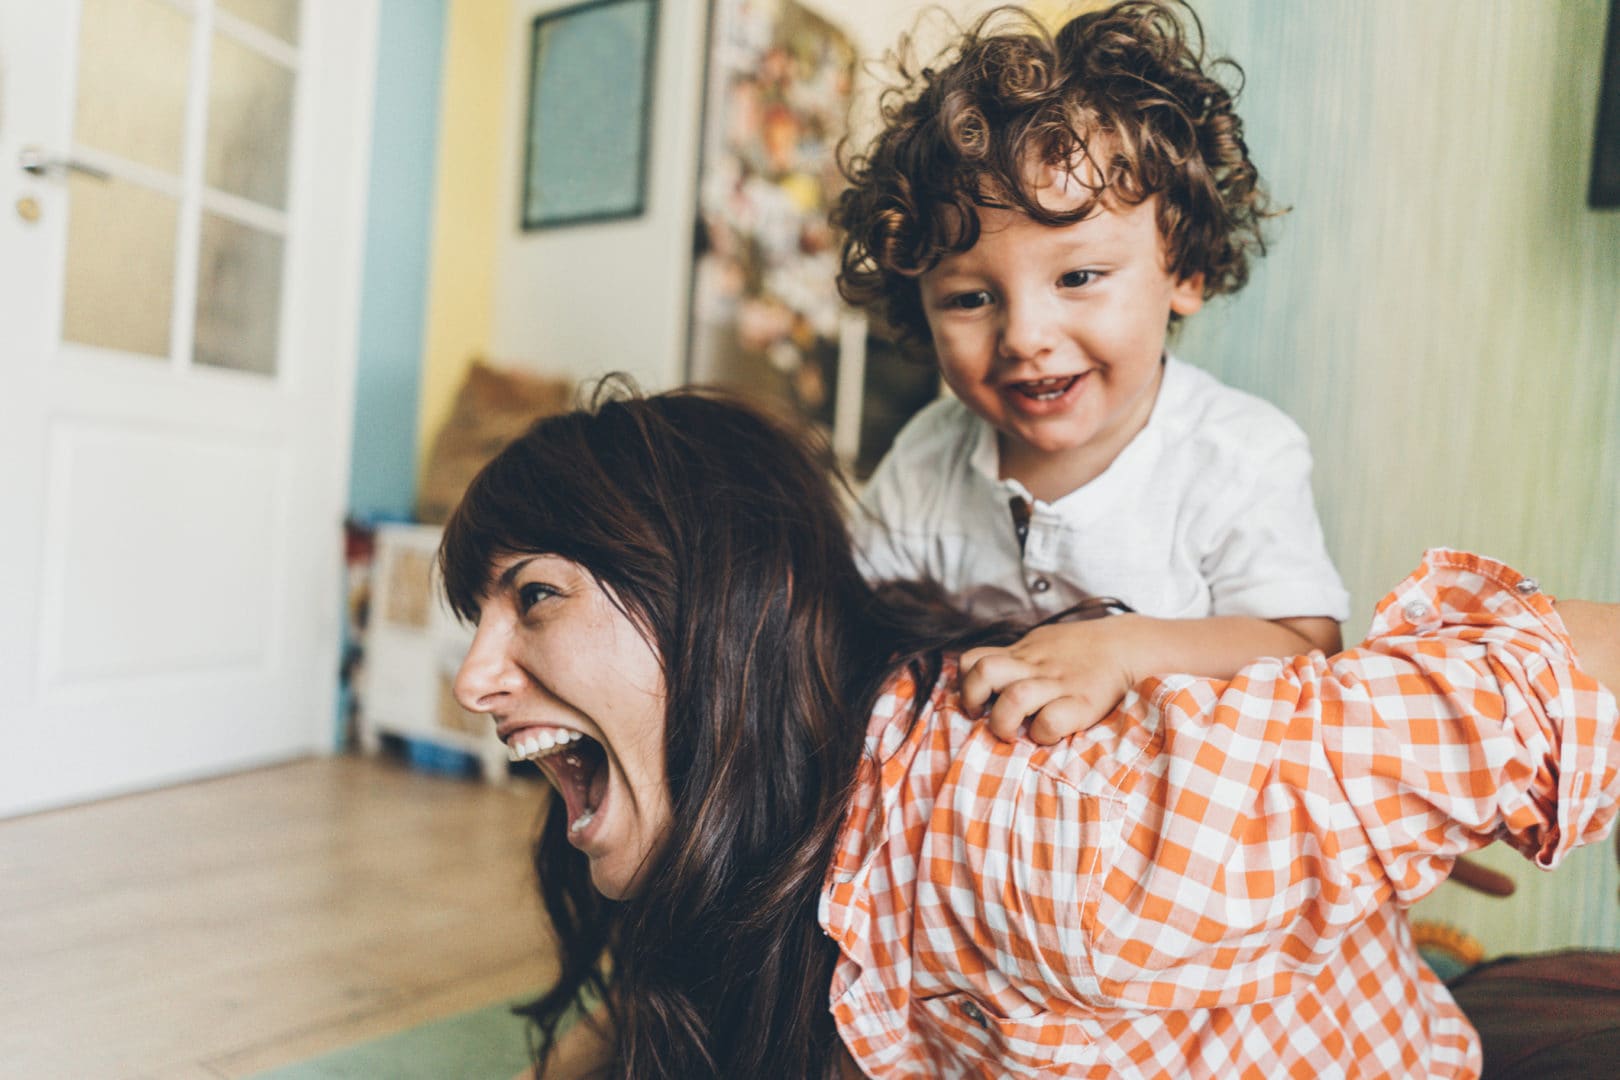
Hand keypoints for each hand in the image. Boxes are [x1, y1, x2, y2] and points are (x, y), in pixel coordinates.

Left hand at [958, 617, 1141, 743]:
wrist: (1130, 646)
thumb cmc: (1082, 650)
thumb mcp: (1043, 643)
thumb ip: (1018, 658)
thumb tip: (989, 678)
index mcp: (1022, 653)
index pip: (973, 659)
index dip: (965, 682)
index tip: (976, 699)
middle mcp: (1034, 666)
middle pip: (983, 672)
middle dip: (973, 698)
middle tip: (983, 715)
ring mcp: (1058, 684)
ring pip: (1013, 698)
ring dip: (1003, 721)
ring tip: (1011, 731)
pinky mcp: (1082, 704)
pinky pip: (1049, 721)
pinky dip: (1042, 733)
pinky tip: (1047, 734)